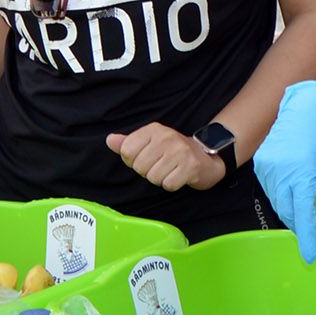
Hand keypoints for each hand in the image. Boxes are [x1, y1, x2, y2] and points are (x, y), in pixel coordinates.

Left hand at [105, 123, 225, 193]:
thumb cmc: (173, 151)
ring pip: (153, 177)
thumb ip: (128, 142)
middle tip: (161, 165)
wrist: (206, 157)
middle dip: (147, 171)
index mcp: (153, 129)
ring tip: (171, 170)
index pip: (126, 151)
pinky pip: (168, 185)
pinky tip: (179, 176)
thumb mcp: (150, 142)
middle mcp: (166, 137)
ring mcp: (180, 151)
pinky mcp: (190, 166)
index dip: (133, 160)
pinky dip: (172, 184)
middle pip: (139, 166)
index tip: (146, 158)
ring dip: (160, 179)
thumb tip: (110, 140)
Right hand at [254, 81, 315, 262]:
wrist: (303, 106)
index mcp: (301, 171)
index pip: (303, 213)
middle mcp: (280, 171)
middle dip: (302, 228)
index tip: (312, 255)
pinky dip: (282, 200)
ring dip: (292, 215)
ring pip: (278, 202)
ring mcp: (268, 167)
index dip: (308, 236)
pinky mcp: (261, 163)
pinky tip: (293, 203)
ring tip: (308, 224)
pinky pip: (271, 190)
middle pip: (288, 211)